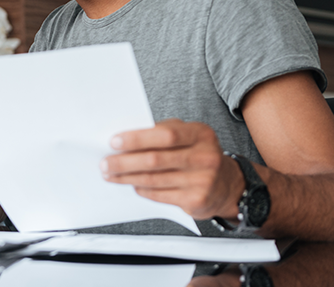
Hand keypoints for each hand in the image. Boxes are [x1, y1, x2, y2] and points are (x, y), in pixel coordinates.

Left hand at [100, 119, 243, 219]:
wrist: (228, 185)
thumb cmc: (199, 155)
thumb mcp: (189, 136)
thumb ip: (162, 132)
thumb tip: (125, 138)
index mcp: (201, 134)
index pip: (166, 134)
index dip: (137, 138)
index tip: (114, 142)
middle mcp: (205, 157)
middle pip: (155, 159)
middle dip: (124, 162)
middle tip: (105, 163)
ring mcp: (202, 180)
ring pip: (153, 179)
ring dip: (127, 177)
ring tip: (111, 174)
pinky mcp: (196, 200)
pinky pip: (159, 195)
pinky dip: (141, 189)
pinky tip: (132, 185)